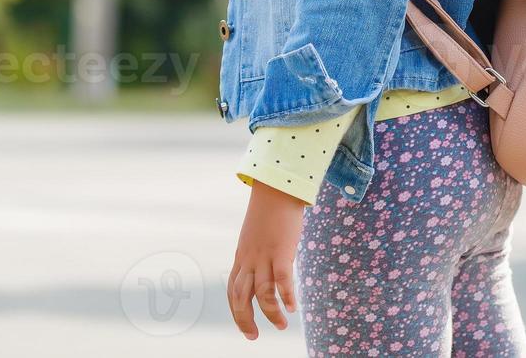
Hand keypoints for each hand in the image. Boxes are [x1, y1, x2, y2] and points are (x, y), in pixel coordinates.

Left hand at [228, 181, 305, 340]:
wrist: (277, 187)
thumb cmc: (270, 209)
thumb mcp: (257, 234)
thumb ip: (258, 251)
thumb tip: (267, 264)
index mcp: (242, 256)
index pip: (233, 290)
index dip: (237, 311)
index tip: (246, 326)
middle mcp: (249, 259)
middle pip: (241, 297)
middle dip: (245, 320)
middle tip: (253, 336)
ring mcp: (264, 255)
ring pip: (262, 293)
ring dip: (271, 314)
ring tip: (282, 326)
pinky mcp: (281, 250)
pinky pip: (281, 279)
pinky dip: (286, 296)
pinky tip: (293, 308)